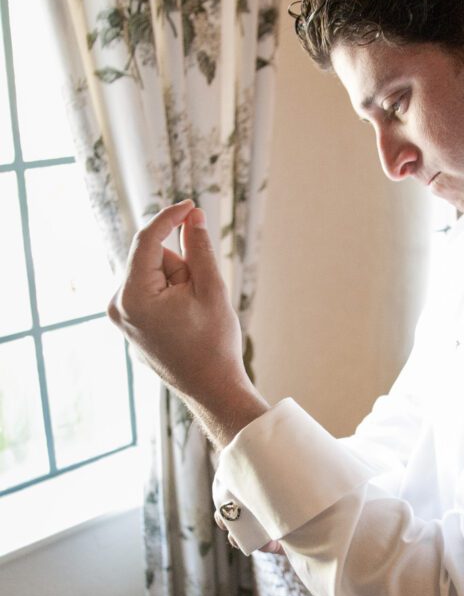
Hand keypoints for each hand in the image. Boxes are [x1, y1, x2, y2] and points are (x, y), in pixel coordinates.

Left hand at [108, 200, 267, 445]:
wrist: (211, 390)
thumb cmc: (213, 343)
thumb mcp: (211, 288)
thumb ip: (199, 248)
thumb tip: (192, 218)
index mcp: (133, 296)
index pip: (147, 241)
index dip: (170, 218)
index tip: (190, 206)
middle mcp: (118, 306)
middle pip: (152, 260)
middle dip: (180, 266)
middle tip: (201, 294)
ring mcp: (121, 318)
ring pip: (153, 277)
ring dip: (177, 282)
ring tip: (194, 313)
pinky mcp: (130, 326)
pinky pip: (150, 295)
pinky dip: (171, 297)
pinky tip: (186, 323)